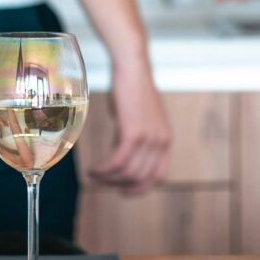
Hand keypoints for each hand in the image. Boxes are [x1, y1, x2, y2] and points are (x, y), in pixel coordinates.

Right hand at [90, 57, 170, 194]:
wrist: (132, 68)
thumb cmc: (131, 91)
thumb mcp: (138, 120)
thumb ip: (133, 140)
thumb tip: (120, 157)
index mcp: (165, 140)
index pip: (159, 177)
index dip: (141, 188)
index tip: (125, 191)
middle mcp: (161, 142)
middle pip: (141, 179)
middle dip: (120, 186)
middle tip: (104, 182)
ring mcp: (149, 139)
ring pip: (127, 173)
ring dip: (108, 179)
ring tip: (95, 174)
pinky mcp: (133, 133)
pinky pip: (117, 162)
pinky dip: (103, 170)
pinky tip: (93, 169)